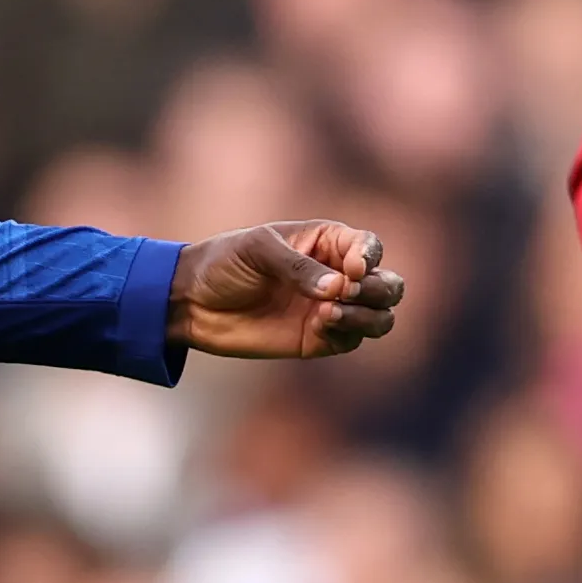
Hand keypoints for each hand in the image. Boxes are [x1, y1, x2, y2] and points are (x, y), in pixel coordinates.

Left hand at [168, 222, 405, 358]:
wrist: (192, 303)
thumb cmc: (224, 263)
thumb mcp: (258, 251)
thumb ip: (298, 267)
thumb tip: (338, 288)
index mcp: (326, 242)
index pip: (369, 247)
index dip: (370, 257)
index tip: (353, 269)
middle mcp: (336, 275)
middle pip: (388, 284)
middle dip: (380, 289)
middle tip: (349, 293)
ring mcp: (330, 309)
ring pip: (380, 317)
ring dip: (368, 316)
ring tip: (330, 314)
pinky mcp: (318, 339)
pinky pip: (351, 340)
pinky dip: (345, 334)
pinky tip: (319, 326)